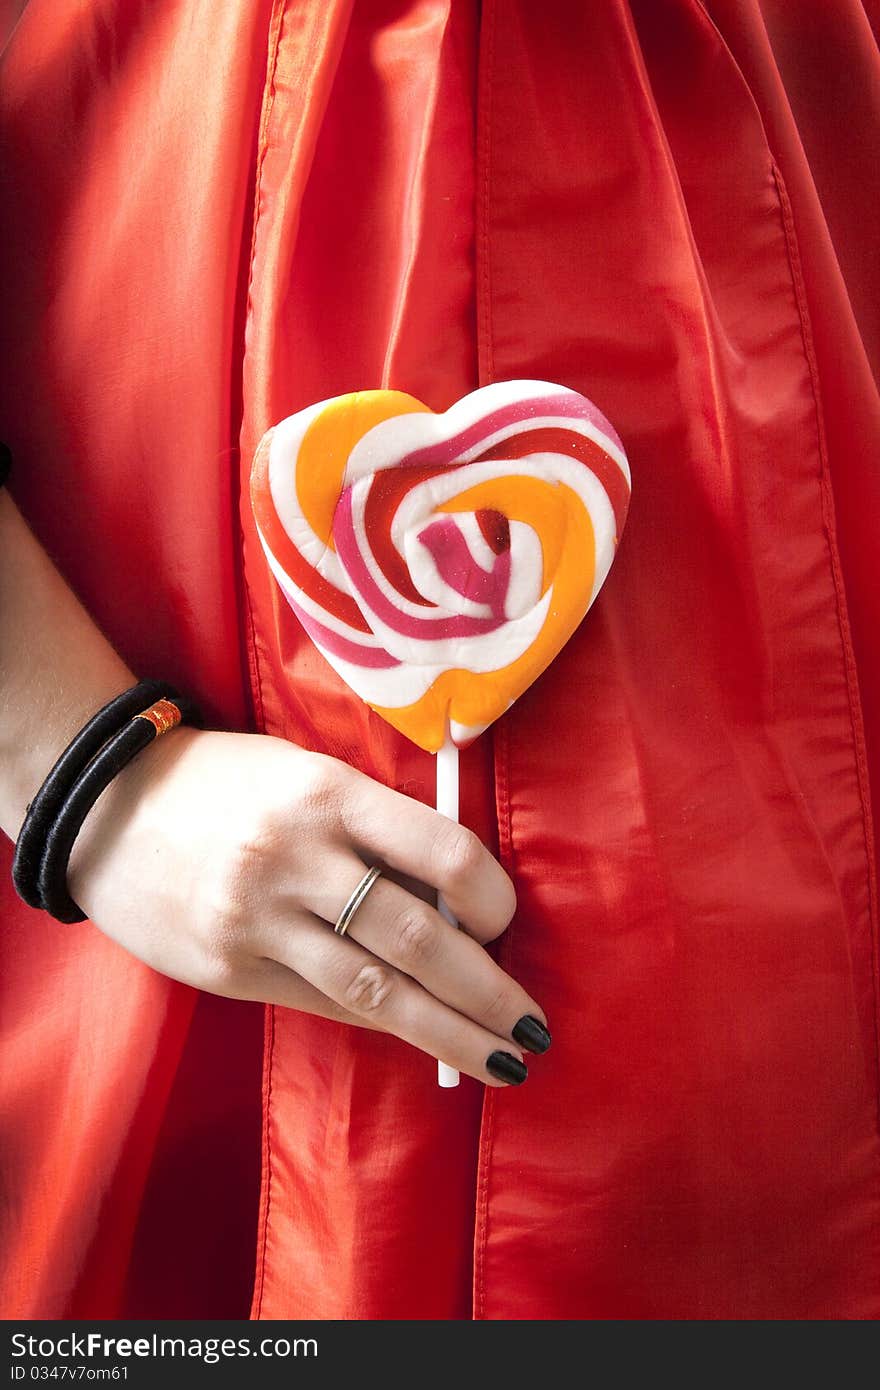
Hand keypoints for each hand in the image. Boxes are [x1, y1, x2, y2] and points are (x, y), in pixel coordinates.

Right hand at [66, 727, 550, 1084]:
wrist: (106, 810)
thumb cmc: (225, 783)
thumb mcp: (305, 774)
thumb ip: (374, 826)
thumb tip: (453, 897)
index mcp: (327, 793)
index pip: (440, 852)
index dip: (491, 897)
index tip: (508, 922)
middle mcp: (296, 858)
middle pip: (418, 937)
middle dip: (487, 990)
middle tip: (534, 1026)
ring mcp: (258, 920)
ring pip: (376, 990)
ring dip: (449, 1031)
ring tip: (501, 1059)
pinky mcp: (230, 968)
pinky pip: (324, 1003)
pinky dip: (379, 1019)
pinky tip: (420, 1037)